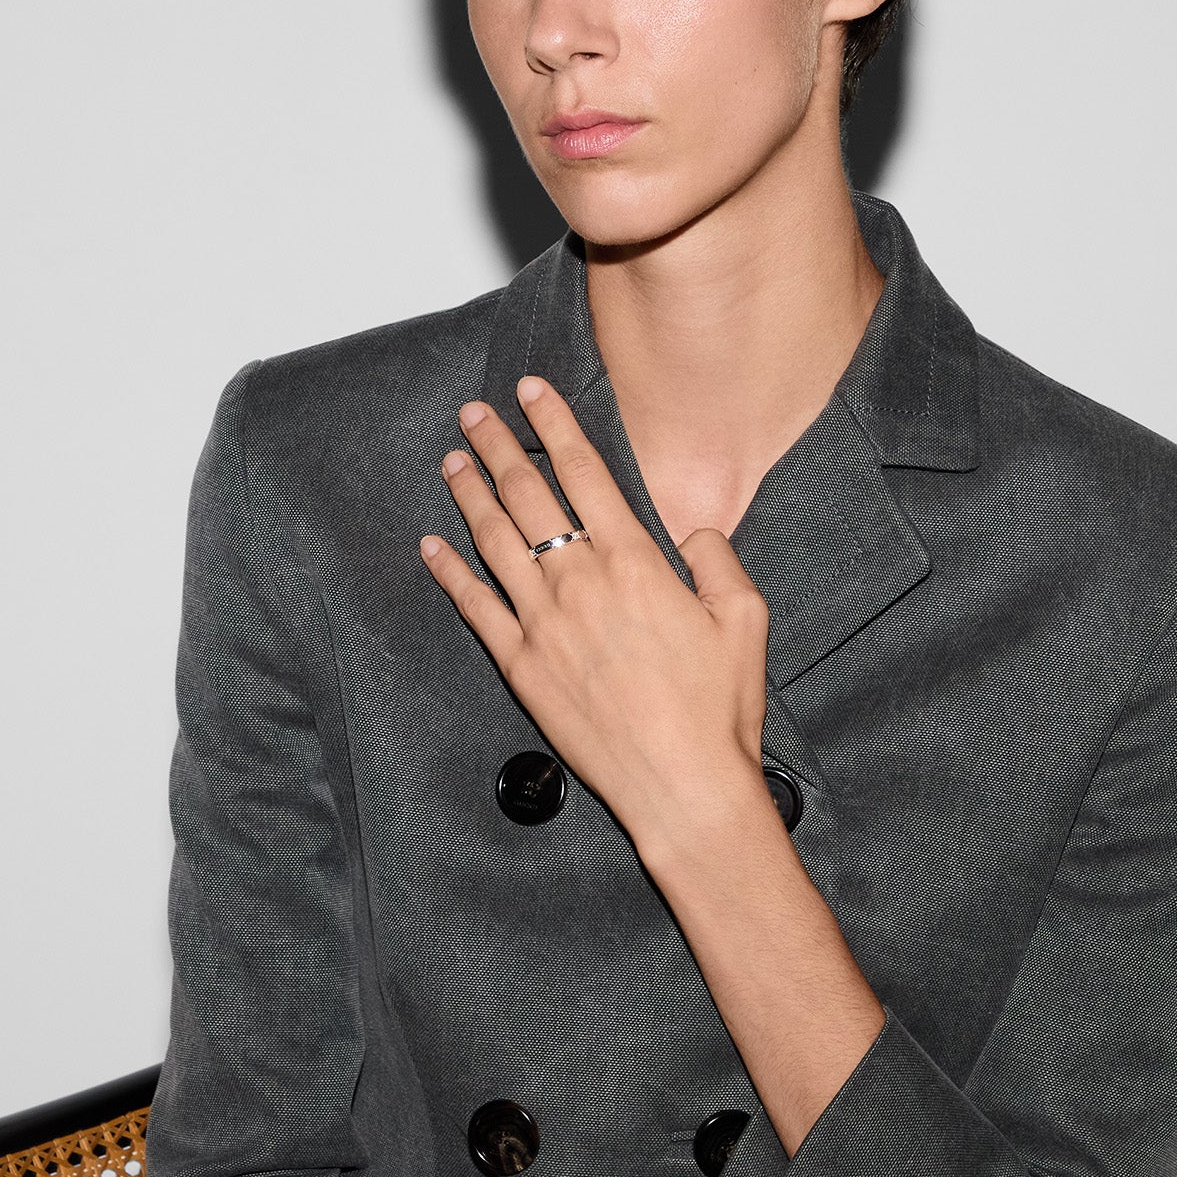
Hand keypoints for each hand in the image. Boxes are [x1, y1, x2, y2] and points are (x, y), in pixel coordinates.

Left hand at [418, 375, 772, 859]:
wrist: (684, 785)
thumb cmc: (720, 706)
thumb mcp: (745, 617)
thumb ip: (717, 559)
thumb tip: (692, 533)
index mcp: (635, 560)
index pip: (583, 472)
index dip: (553, 425)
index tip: (530, 391)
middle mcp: (580, 581)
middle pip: (528, 495)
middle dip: (497, 445)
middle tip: (474, 412)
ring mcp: (544, 623)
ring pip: (494, 541)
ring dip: (470, 494)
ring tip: (453, 460)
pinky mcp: (522, 666)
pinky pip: (475, 607)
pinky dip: (449, 572)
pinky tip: (431, 546)